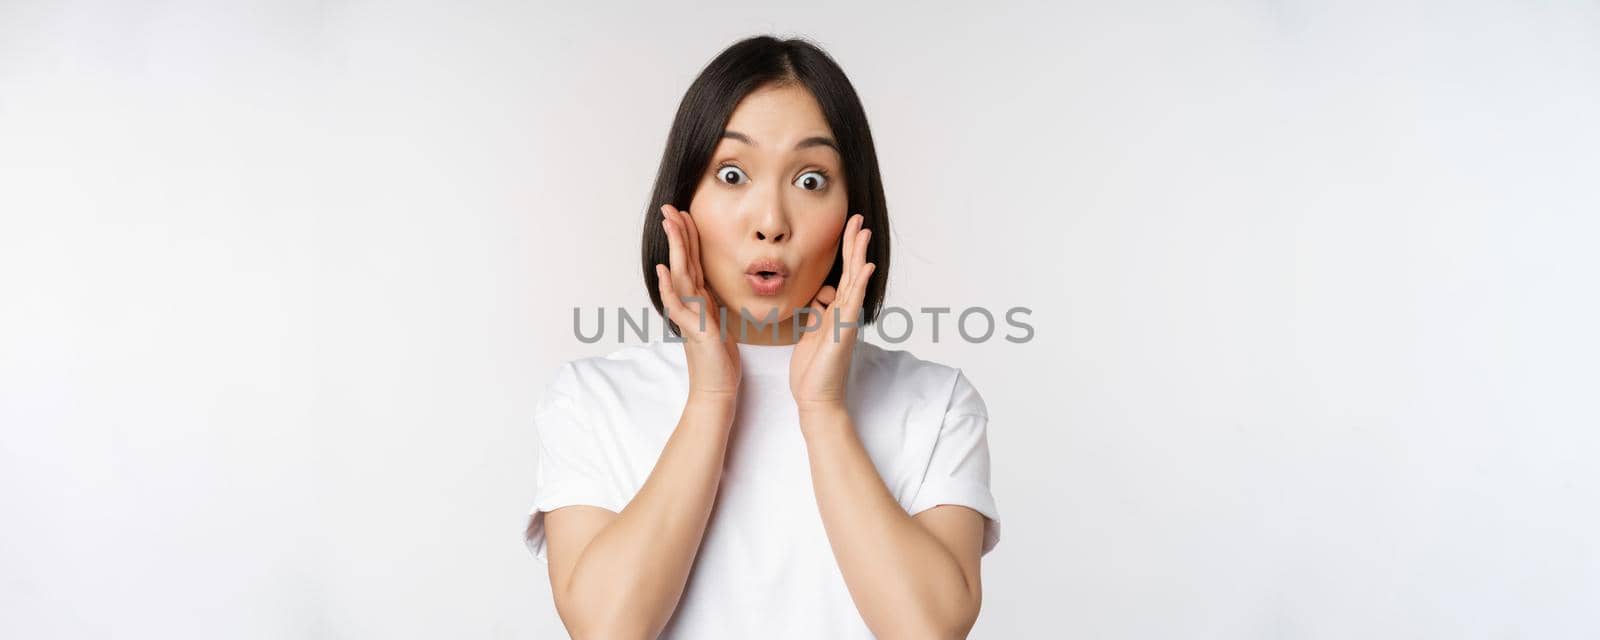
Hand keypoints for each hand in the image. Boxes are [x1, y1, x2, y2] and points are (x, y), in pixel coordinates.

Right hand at [656, 203, 741, 398]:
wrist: (717, 387)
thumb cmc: (718, 357)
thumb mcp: (717, 322)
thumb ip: (709, 303)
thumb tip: (707, 288)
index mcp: (698, 299)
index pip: (693, 261)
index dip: (688, 236)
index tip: (685, 212)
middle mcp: (691, 304)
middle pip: (683, 262)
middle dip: (676, 233)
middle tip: (668, 207)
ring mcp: (689, 315)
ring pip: (680, 276)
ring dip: (674, 250)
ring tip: (669, 225)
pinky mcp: (694, 330)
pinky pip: (679, 306)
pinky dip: (670, 288)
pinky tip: (664, 271)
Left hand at [790, 213, 874, 411]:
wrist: (816, 397)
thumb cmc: (813, 369)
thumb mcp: (811, 332)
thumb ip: (818, 312)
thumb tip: (821, 296)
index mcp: (835, 312)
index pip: (841, 275)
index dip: (844, 251)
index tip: (847, 228)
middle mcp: (844, 313)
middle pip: (851, 271)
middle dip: (853, 244)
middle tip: (858, 219)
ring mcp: (846, 320)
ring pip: (854, 280)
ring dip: (858, 254)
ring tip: (863, 231)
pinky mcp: (844, 330)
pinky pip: (853, 302)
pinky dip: (860, 283)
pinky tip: (865, 267)